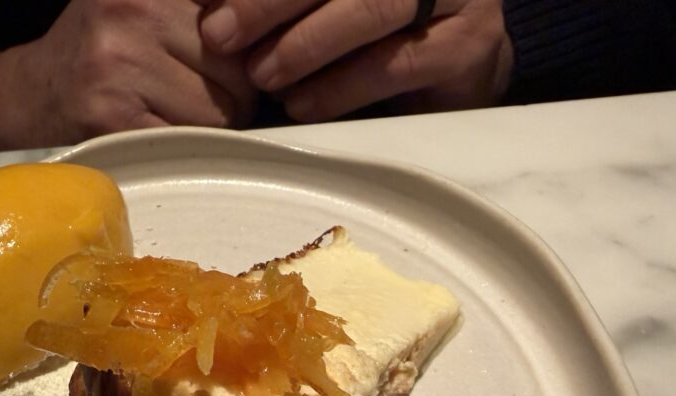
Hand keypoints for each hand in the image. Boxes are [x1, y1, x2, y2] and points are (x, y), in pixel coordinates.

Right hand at [0, 0, 256, 149]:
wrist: (28, 97)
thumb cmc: (101, 51)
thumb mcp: (147, 3)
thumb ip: (209, 10)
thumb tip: (281, 29)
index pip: (239, 12)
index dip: (254, 39)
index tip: (242, 57)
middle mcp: (135, 6)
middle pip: (240, 63)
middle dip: (236, 87)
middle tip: (200, 90)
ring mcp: (121, 62)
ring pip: (223, 107)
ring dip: (215, 122)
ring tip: (177, 111)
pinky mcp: (114, 116)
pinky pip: (192, 139)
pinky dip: (188, 146)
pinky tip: (160, 131)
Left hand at [200, 0, 512, 120]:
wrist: (458, 63)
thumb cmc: (373, 28)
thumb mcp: (322, 1)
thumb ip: (281, 1)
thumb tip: (208, 1)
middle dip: (269, 2)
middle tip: (221, 33)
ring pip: (371, 9)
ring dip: (305, 45)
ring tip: (261, 76)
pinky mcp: (467, 46)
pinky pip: (395, 65)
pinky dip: (339, 87)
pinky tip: (302, 105)